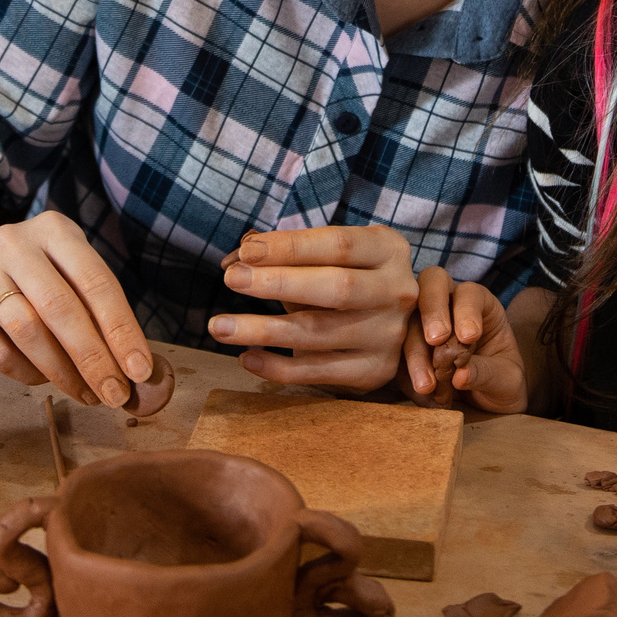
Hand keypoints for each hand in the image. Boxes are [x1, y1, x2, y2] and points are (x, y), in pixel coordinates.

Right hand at [0, 214, 156, 407]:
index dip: (121, 330)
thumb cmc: (43, 281)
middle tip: (115, 395)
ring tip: (85, 393)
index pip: (96, 281)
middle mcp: (14, 243)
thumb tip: (140, 373)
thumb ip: (104, 317)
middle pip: (60, 306)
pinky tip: (42, 379)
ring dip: (62, 371)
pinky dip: (27, 374)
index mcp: (54, 230)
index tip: (140, 371)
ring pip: (26, 329)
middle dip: (94, 358)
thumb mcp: (74, 279)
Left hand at [207, 224, 418, 393]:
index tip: (247, 252)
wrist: (390, 324)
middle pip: (336, 287)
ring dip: (264, 329)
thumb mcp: (327, 257)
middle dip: (278, 283)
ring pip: (320, 333)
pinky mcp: (374, 372)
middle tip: (231, 279)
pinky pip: (319, 372)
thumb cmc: (346, 276)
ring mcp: (389, 336)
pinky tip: (247, 358)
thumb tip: (236, 259)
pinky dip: (278, 368)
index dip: (291, 247)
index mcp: (388, 251)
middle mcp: (397, 292)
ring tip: (219, 327)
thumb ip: (284, 253)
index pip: (338, 244)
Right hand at [402, 268, 527, 413]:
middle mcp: (447, 306)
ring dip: (415, 351)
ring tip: (427, 385)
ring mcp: (421, 324)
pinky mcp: (404, 349)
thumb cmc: (502, 384)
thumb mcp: (508, 380)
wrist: (487, 407)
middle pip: (430, 284)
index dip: (466, 310)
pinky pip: (395, 352)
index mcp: (479, 304)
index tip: (469, 337)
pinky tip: (422, 393)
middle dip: (432, 311)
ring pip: (407, 319)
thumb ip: (488, 373)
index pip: (468, 293)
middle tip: (436, 340)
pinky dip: (406, 372)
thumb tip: (460, 375)